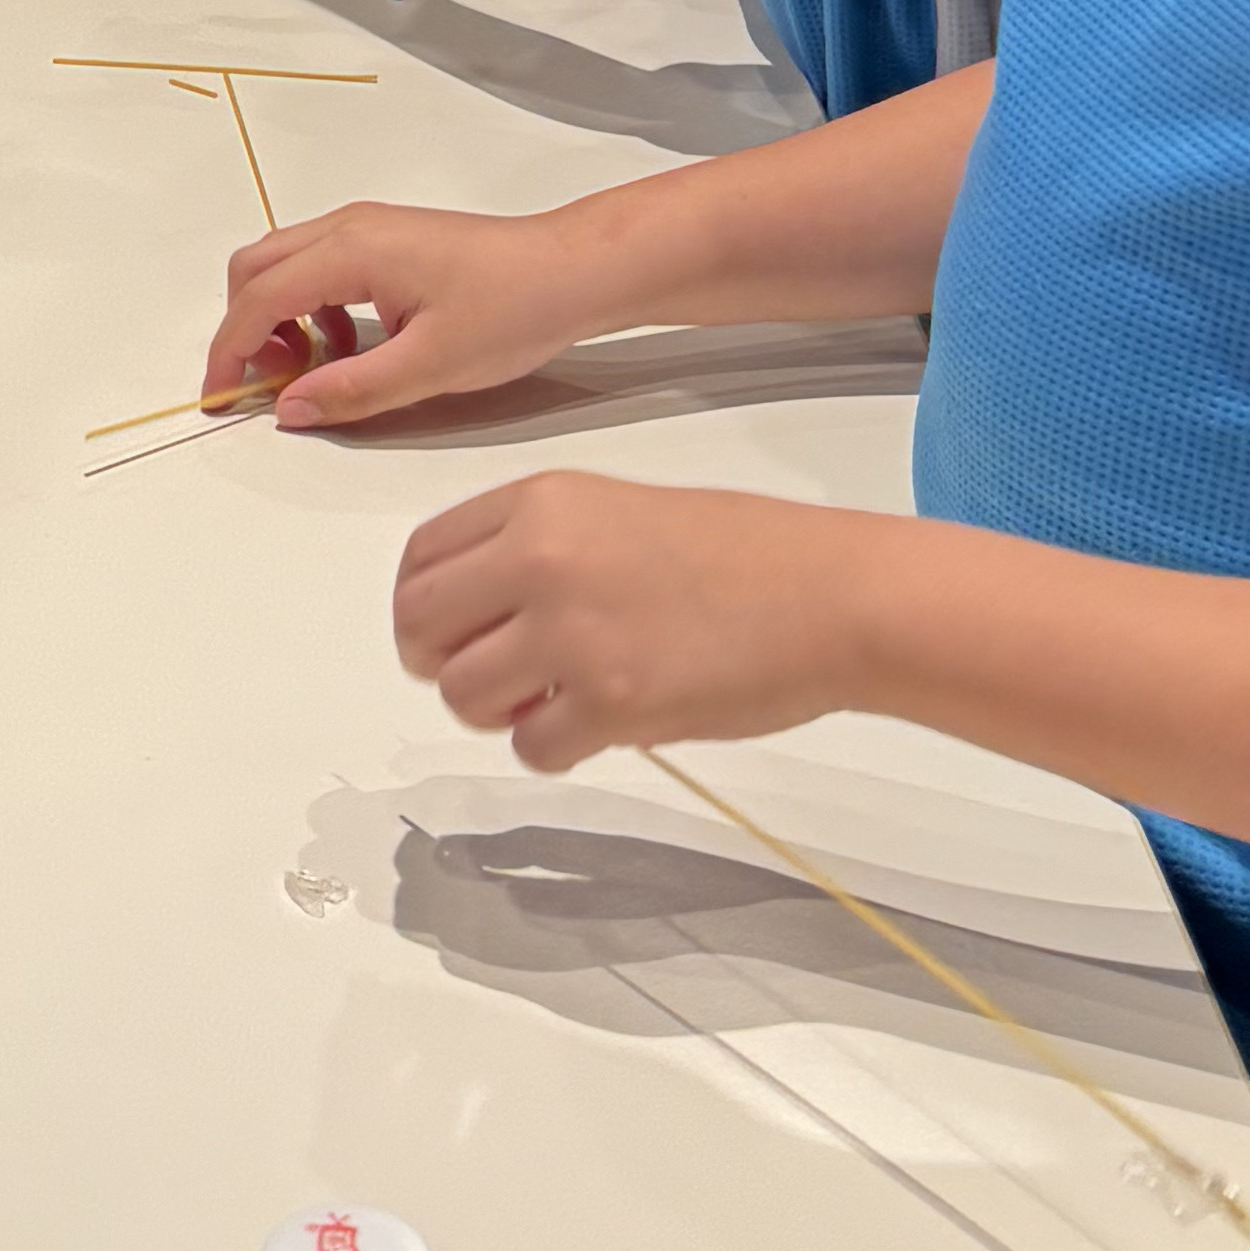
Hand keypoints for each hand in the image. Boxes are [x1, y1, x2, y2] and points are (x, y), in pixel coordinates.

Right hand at [204, 196, 608, 427]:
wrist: (572, 271)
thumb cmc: (512, 308)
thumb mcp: (429, 366)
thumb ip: (351, 390)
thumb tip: (288, 408)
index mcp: (352, 250)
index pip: (259, 297)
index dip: (230, 350)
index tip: (221, 395)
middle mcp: (350, 228)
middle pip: (256, 268)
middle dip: (244, 327)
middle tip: (264, 384)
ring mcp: (369, 229)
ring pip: (286, 264)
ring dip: (279, 317)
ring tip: (312, 370)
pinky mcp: (388, 241)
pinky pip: (321, 268)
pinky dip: (312, 308)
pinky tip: (349, 348)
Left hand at [391, 467, 864, 768]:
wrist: (829, 595)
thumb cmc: (746, 554)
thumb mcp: (618, 512)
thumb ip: (540, 549)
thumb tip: (480, 612)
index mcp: (542, 502)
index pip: (422, 557)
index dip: (423, 607)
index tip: (445, 632)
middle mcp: (541, 559)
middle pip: (420, 627)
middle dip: (441, 663)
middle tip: (489, 680)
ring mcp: (572, 634)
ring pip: (463, 695)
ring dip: (499, 712)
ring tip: (552, 702)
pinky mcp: (610, 703)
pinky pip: (531, 746)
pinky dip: (555, 748)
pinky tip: (598, 727)